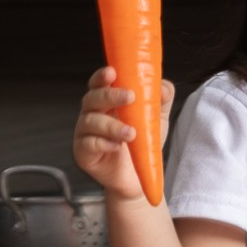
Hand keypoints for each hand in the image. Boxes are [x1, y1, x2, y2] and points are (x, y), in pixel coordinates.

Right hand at [73, 66, 175, 202]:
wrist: (139, 175)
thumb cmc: (143, 141)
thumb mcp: (157, 117)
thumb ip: (161, 98)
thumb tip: (163, 87)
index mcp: (107, 101)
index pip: (99, 83)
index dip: (102, 76)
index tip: (112, 72)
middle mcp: (92, 113)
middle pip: (92, 98)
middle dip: (110, 95)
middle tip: (130, 97)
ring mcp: (85, 133)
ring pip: (91, 121)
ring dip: (112, 125)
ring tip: (131, 133)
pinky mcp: (83, 153)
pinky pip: (87, 144)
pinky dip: (103, 143)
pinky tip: (116, 146)